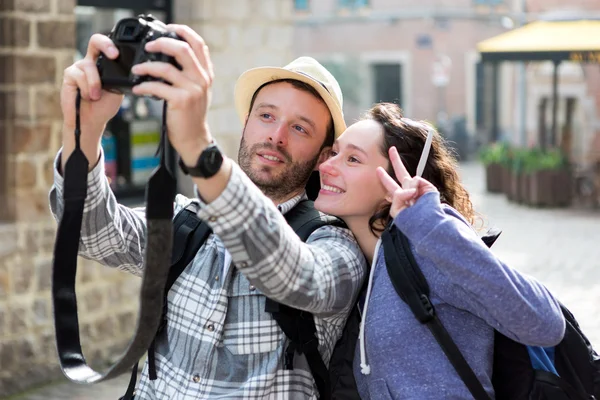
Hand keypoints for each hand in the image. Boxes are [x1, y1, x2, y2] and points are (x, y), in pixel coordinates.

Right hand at [61, 33, 123, 136]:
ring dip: (95, 84)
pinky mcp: (69, 74)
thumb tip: (129, 69)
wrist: (92, 120)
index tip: (118, 54)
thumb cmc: (104, 105)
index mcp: (104, 64)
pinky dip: (86, 89)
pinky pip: (80, 76)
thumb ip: (119, 77)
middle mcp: (91, 62)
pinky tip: (87, 96)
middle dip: (105, 44)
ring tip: (95, 97)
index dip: (113, 44)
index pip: (108, 46)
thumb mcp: (117, 90)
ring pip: (89, 66)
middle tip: (114, 55)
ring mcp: (79, 67)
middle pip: (95, 41)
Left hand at [131, 24, 214, 165]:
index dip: (183, 32)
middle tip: (148, 46)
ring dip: (146, 67)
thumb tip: (170, 54)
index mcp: (206, 74)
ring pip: (166, 68)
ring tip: (137, 70)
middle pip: (183, 49)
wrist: (194, 139)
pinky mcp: (181, 101)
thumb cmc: (191, 115)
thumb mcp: (197, 91)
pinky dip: (144, 86)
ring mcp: (193, 90)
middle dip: (162, 43)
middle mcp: (202, 79)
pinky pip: (157, 87)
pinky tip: (138, 89)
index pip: (198, 44)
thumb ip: (191, 73)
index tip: (168, 29)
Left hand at [377, 146, 437, 218]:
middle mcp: (409, 191)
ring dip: (407, 192)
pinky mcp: (426, 185)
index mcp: (401, 197)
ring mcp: (418, 187)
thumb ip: (397, 197)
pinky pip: (415, 180)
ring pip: (406, 180)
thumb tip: (409, 188)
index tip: (378, 169)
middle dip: (396, 160)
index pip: (391, 185)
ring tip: (413, 202)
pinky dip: (414, 188)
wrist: (426, 224)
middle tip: (391, 149)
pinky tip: (417, 196)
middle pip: (401, 172)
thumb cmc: (411, 221)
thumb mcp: (397, 211)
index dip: (384, 177)